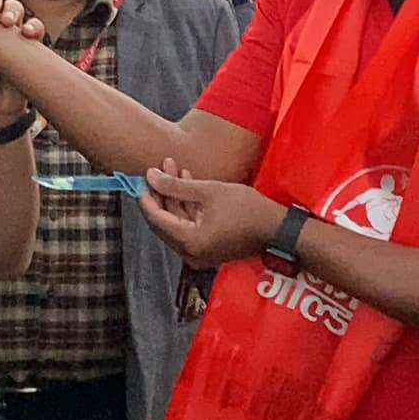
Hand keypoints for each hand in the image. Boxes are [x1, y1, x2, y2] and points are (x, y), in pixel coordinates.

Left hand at [140, 162, 283, 266]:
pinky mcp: (208, 247)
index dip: (146, 196)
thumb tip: (150, 176)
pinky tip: (187, 182)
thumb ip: (176, 186)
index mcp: (188, 241)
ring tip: (173, 167)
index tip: (142, 176)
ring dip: (174, 196)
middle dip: (161, 192)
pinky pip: (189, 225)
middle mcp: (190, 252)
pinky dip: (186, 206)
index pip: (156, 218)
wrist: (277, 228)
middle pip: (164, 221)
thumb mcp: (209, 192)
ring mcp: (200, 252)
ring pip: (177, 221)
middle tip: (159, 168)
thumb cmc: (247, 209)